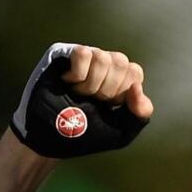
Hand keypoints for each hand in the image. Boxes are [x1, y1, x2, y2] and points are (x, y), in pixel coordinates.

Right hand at [10, 43, 151, 158]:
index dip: (122, 92)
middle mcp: (102, 65)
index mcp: (119, 80)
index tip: (107, 106)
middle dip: (107, 90)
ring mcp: (83, 58)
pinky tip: (67, 83)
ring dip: (91, 85)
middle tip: (90, 101)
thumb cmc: (84, 135)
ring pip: (103, 57)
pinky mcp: (63, 54)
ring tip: (78, 94)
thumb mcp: (122, 131)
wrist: (50, 138)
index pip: (134, 72)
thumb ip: (140, 114)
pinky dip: (78, 75)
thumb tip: (137, 87)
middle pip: (121, 62)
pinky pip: (83, 53)